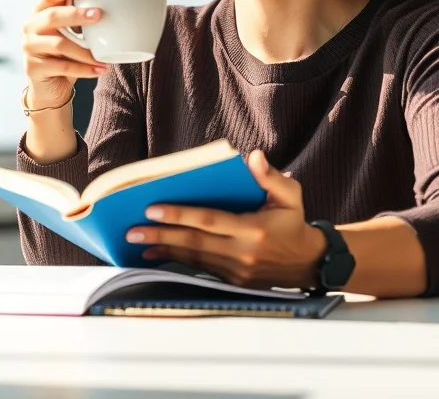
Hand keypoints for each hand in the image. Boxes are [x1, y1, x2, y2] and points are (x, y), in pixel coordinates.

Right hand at [22, 0, 106, 107]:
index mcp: (39, 9)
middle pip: (52, 16)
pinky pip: (62, 67)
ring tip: (105, 54)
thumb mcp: (70, 21)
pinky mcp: (33, 68)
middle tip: (99, 15)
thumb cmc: (64, 47)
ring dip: (85, 50)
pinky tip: (101, 69)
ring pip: (59, 44)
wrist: (51, 84)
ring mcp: (29, 47)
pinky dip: (84, 69)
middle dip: (76, 14)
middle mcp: (29, 26)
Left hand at [125, 150, 326, 288]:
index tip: (152, 209)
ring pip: (193, 258)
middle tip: (131, 230)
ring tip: (136, 242)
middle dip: (160, 236)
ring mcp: (236, 271)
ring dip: (163, 250)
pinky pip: (200, 269)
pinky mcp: (232, 281)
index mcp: (253, 229)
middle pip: (194, 243)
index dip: (180, 215)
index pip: (209, 220)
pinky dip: (176, 262)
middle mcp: (242, 253)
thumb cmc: (294, 222)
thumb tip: (253, 157)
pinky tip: (156, 255)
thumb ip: (272, 177)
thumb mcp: (292, 195)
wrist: (307, 263)